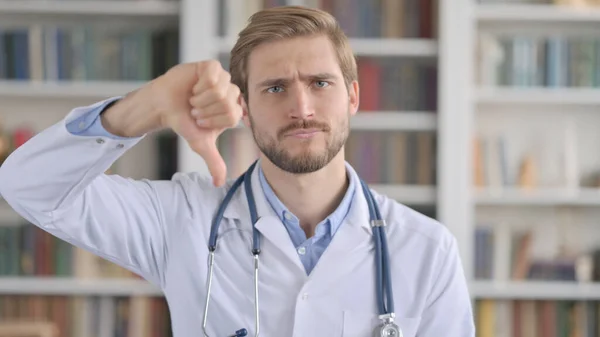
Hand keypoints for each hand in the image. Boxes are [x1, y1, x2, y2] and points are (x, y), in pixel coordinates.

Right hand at [156, 60, 242, 186]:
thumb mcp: (200, 143)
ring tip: (193, 98)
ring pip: (219, 90)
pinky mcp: (212, 67)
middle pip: (227, 102)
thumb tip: (219, 183)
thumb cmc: (184, 122)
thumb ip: (214, 161)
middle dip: (205, 110)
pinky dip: (199, 84)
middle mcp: (231, 93)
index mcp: (234, 110)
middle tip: (196, 109)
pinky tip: (193, 86)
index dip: (213, 120)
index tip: (201, 121)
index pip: (233, 116)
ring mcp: (223, 78)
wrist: (163, 105)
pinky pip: (213, 75)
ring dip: (200, 97)